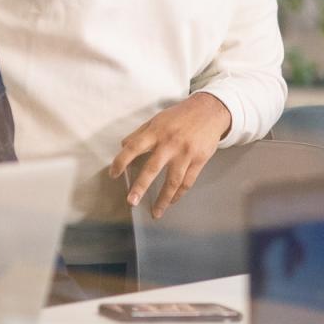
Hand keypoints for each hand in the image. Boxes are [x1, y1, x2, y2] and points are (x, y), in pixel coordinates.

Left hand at [109, 92, 233, 218]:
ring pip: (173, 181)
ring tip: (155, 213)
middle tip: (131, 201)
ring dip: (163, 199)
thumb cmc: (181, 115)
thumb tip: (123, 146)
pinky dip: (179, 194)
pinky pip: (187, 181)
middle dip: (141, 186)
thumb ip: (140, 133)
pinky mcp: (199, 160)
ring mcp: (186, 153)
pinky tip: (171, 201)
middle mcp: (170, 144)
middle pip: (153, 168)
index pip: (134, 147)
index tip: (113, 174)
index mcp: (157, 132)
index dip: (122, 161)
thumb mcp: (157, 119)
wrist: (210, 110)